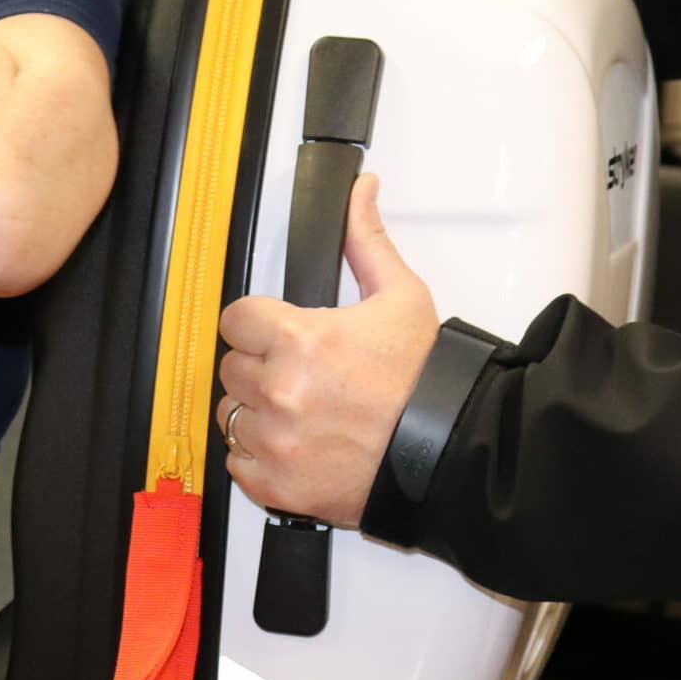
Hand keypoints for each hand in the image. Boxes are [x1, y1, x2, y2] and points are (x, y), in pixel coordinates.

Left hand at [217, 175, 439, 526]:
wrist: (449, 452)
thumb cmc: (426, 381)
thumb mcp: (402, 296)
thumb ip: (366, 240)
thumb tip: (361, 192)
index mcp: (301, 339)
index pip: (236, 319)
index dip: (259, 322)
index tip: (279, 332)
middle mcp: (281, 391)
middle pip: (232, 366)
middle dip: (260, 365)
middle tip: (302, 372)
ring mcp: (276, 443)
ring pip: (230, 415)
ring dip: (257, 411)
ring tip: (302, 410)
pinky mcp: (278, 487)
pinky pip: (238, 464)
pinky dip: (260, 457)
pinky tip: (296, 444)